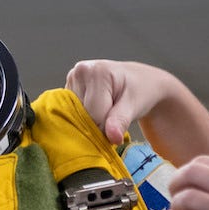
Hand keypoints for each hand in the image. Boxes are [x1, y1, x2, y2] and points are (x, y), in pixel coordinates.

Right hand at [64, 60, 183, 144]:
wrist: (139, 80)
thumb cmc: (140, 90)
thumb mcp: (135, 105)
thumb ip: (121, 121)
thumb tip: (113, 137)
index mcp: (96, 72)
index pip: (93, 115)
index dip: (106, 127)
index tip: (118, 126)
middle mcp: (80, 72)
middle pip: (81, 115)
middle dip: (97, 124)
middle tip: (114, 117)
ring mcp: (72, 79)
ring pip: (75, 115)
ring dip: (90, 121)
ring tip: (107, 109)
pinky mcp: (68, 88)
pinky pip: (72, 112)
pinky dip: (84, 117)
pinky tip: (97, 110)